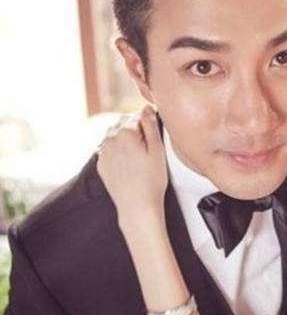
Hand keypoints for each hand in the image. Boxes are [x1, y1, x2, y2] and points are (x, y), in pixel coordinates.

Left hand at [97, 106, 167, 222]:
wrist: (137, 206)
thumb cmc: (152, 180)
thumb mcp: (157, 150)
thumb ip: (150, 125)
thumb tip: (146, 107)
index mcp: (124, 132)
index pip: (138, 116)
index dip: (149, 125)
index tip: (156, 138)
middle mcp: (109, 139)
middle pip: (124, 124)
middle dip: (136, 130)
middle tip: (150, 148)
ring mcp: (103, 152)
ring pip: (115, 137)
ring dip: (126, 140)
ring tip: (141, 157)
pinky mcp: (101, 165)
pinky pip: (110, 150)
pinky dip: (119, 152)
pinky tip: (131, 164)